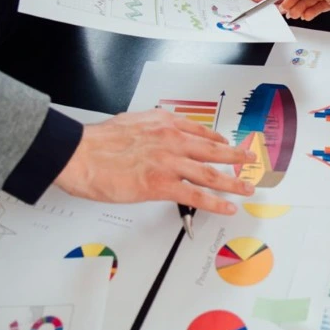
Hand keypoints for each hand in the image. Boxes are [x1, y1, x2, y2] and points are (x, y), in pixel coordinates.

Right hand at [54, 109, 256, 213]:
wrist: (80, 154)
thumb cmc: (97, 142)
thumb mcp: (131, 122)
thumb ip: (149, 128)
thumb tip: (154, 133)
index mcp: (164, 124)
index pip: (199, 132)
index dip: (217, 141)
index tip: (226, 145)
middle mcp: (172, 140)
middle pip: (213, 150)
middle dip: (235, 157)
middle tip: (249, 161)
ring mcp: (170, 163)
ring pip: (211, 173)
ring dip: (233, 181)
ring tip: (246, 187)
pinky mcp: (162, 185)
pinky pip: (196, 195)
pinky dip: (215, 202)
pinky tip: (227, 206)